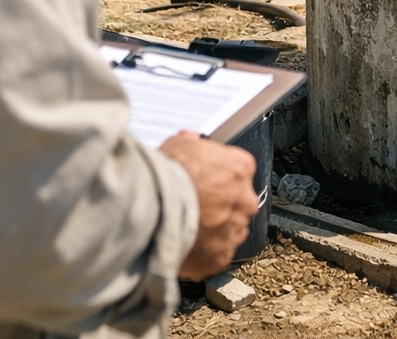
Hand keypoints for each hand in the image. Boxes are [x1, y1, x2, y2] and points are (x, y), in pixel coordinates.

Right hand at [159, 131, 257, 278]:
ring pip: (231, 230)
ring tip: (188, 227)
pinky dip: (204, 253)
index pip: (239, 173)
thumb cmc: (165, 177)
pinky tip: (187, 244)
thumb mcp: (178, 145)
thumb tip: (191, 140)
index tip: (206, 183)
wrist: (151, 210)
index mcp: (240, 169)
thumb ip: (191, 143)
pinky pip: (217, 254)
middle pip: (239, 203)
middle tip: (196, 207)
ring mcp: (234, 229)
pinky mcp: (220, 256)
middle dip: (221, 206)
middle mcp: (244, 200)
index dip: (219, 178)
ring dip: (215, 230)